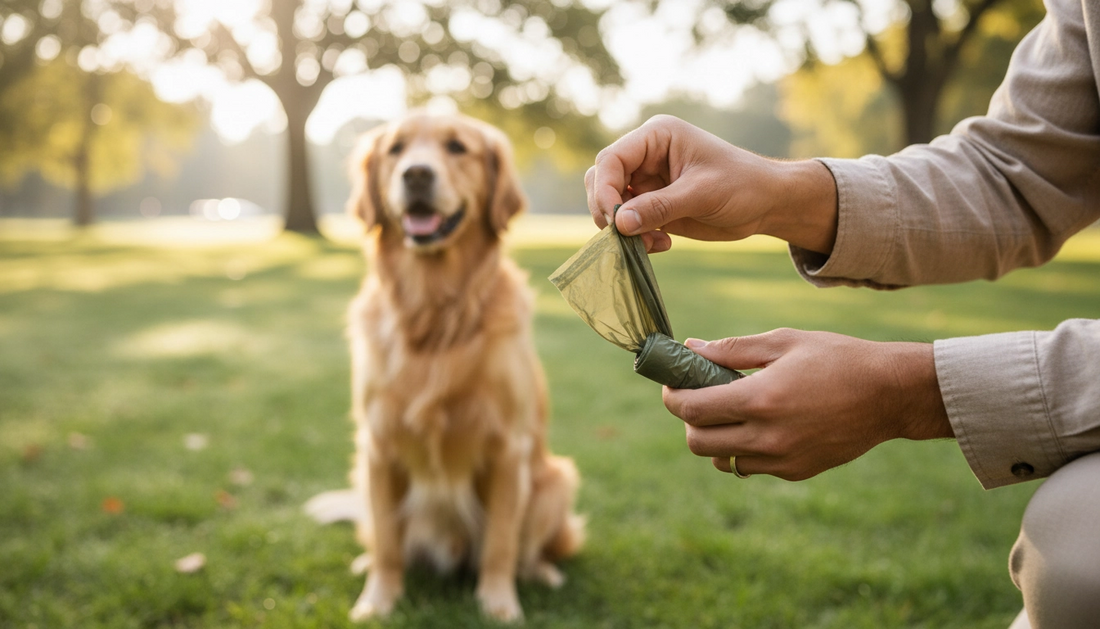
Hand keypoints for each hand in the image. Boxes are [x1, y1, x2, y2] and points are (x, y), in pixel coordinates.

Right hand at [584, 115, 837, 253]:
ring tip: (651, 243)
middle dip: (609, 210)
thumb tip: (618, 223)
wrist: (767, 204)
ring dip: (623, 228)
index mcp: (656, 137)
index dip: (605, 189)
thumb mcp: (701, 193)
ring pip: (611, 204)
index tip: (613, 220)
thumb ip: (659, 207)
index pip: (612, 159)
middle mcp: (645, 156)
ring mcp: (647, 182)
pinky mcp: (652, 206)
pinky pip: (627, 222)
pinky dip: (636, 238)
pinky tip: (662, 244)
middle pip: (602, 180)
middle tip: (625, 236)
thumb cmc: (742, 185)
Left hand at [663, 329, 951, 480]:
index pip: (691, 410)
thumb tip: (691, 348)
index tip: (672, 384)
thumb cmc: (837, 358)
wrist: (890, 395)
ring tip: (731, 413)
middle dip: (688, 421)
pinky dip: (745, 449)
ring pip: (722, 461)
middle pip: (697, 443)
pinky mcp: (796, 472)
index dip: (672, 397)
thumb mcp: (783, 342)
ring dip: (715, 439)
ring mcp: (781, 460)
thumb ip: (731, 350)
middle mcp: (766, 437)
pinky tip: (761, 425)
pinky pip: (752, 467)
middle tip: (698, 399)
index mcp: (759, 399)